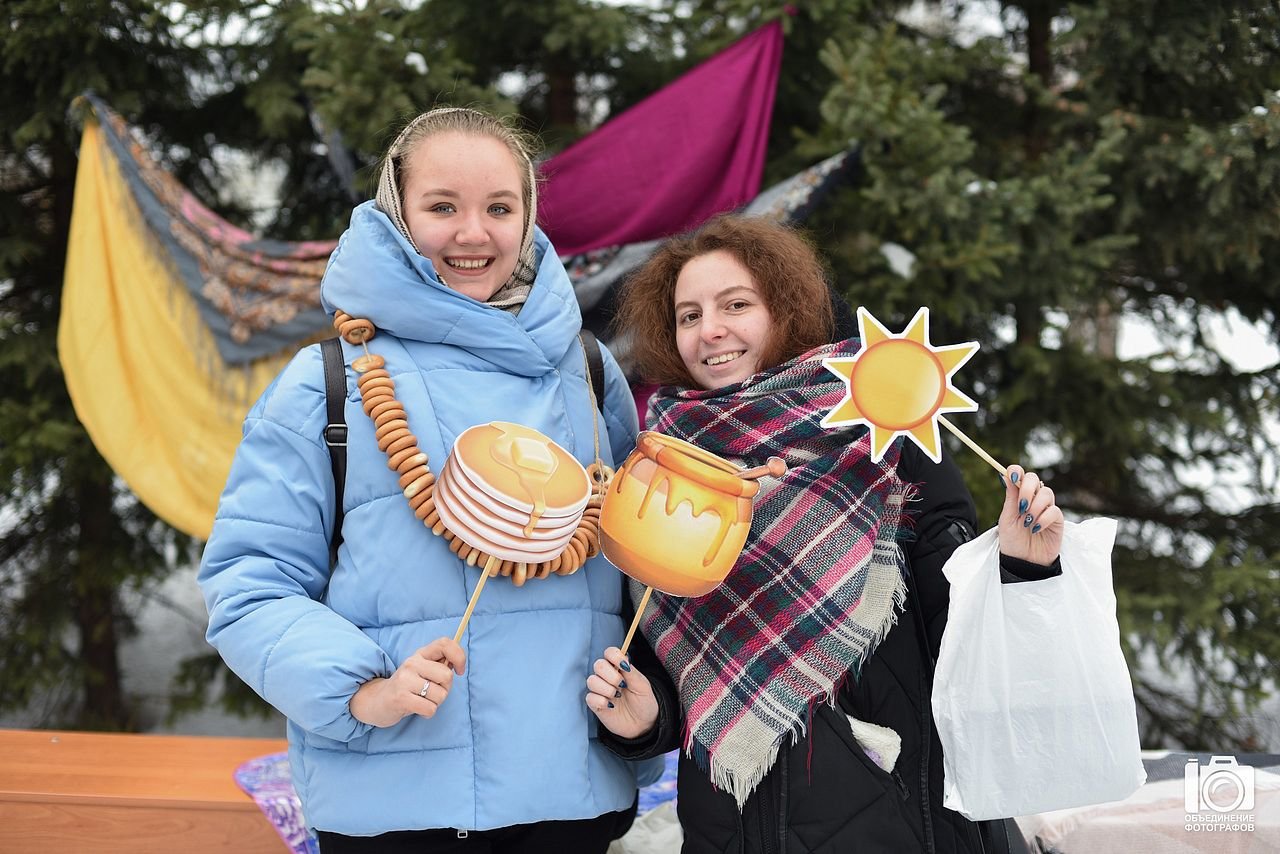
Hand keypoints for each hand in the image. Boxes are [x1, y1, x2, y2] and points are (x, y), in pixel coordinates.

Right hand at [350, 637, 466, 727]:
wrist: (377, 702)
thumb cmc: (406, 687)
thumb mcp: (421, 671)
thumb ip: (438, 665)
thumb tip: (457, 664)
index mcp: (420, 654)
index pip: (445, 644)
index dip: (459, 656)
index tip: (459, 670)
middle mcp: (412, 663)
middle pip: (446, 676)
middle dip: (445, 689)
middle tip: (432, 692)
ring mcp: (405, 680)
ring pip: (440, 695)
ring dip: (435, 703)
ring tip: (422, 701)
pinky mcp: (400, 698)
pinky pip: (430, 708)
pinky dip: (427, 713)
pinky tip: (417, 709)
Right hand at [585, 646, 658, 738]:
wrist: (643, 725)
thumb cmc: (644, 703)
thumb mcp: (643, 686)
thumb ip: (632, 672)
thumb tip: (623, 659)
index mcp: (620, 669)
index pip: (609, 653)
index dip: (614, 655)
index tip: (623, 665)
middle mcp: (608, 677)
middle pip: (598, 665)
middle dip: (610, 675)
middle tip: (622, 684)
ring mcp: (601, 690)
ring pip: (591, 680)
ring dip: (606, 689)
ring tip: (617, 696)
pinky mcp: (596, 704)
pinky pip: (589, 697)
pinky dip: (600, 701)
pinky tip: (611, 706)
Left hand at [998, 464, 1063, 566]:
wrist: (1022, 562)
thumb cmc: (1012, 542)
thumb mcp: (1006, 520)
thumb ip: (1010, 499)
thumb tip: (1006, 475)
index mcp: (1018, 497)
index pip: (1020, 476)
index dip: (1016, 471)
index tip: (1012, 476)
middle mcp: (1033, 500)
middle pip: (1035, 479)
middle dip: (1027, 489)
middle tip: (1021, 506)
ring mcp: (1046, 509)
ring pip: (1047, 493)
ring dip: (1035, 506)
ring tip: (1027, 522)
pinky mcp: (1056, 521)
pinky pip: (1054, 511)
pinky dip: (1043, 518)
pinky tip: (1036, 528)